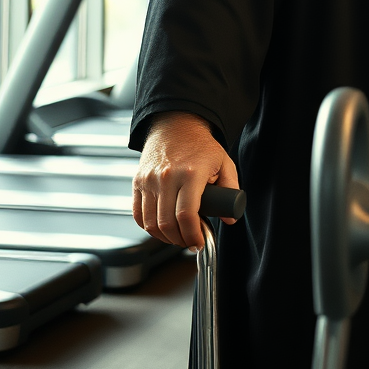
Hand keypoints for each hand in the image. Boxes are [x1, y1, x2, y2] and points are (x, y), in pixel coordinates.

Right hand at [132, 111, 240, 250]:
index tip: (198, 242)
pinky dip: (148, 227)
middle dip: (180, 240)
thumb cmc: (201, 145)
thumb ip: (231, 190)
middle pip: (167, 223)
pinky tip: (161, 228)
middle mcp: (167, 177)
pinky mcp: (138, 182)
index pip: (187, 214)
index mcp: (191, 173)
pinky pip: (138, 214)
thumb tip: (230, 217)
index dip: (193, 235)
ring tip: (177, 236)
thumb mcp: (224, 163)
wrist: (177, 126)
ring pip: (151, 222)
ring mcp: (149, 179)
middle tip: (190, 242)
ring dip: (164, 237)